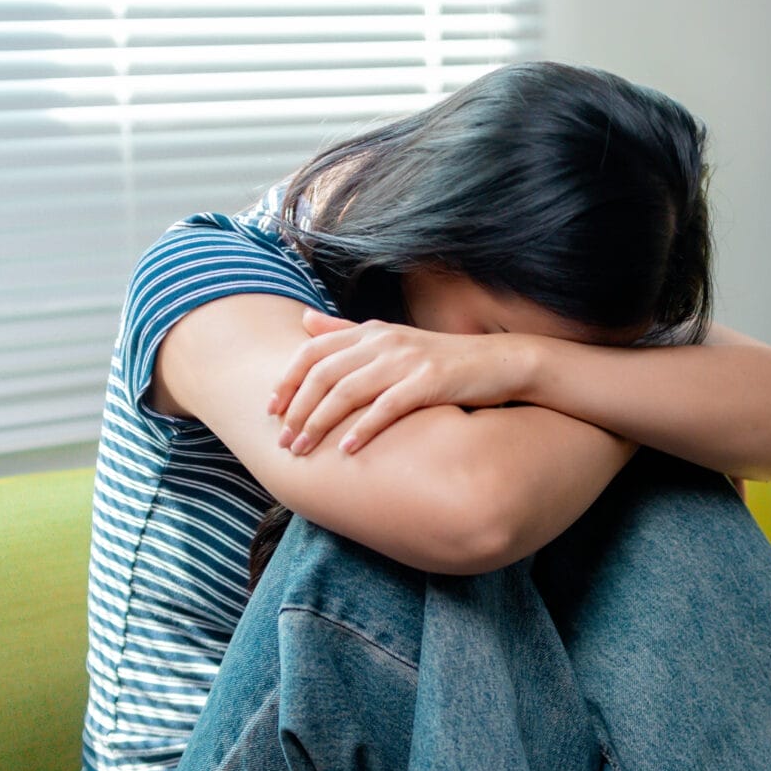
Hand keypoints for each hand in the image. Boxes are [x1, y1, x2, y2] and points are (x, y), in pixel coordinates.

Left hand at [268, 309, 532, 455]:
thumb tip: (305, 321)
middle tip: (283, 441)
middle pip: (323, 374)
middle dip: (297, 409)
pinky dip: (364, 429)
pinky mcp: (429, 382)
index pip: (313, 350)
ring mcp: (406, 361)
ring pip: (347, 392)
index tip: (270, 409)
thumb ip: (347, 331)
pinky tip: (348, 450)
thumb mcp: (391, 340)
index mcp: (371, 330)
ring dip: (319, 424)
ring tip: (303, 450)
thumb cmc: (441, 359)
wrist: (500, 363)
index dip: (287, 379)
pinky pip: (387, 407)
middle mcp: (384, 341)